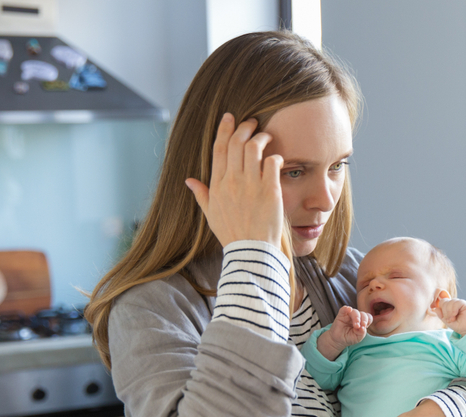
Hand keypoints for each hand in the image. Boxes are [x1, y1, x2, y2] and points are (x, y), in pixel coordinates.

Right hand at [185, 114, 284, 248]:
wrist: (251, 251)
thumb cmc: (232, 234)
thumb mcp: (211, 214)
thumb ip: (201, 194)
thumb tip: (188, 180)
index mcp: (217, 185)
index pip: (219, 149)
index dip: (224, 129)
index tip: (230, 117)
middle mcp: (232, 182)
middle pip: (236, 143)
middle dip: (245, 127)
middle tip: (252, 122)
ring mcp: (251, 185)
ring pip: (254, 148)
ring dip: (261, 137)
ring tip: (267, 137)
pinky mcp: (270, 191)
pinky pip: (272, 163)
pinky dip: (275, 156)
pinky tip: (277, 157)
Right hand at [317, 306, 371, 359]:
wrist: (338, 340)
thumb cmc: (349, 338)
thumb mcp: (358, 338)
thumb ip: (362, 333)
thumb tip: (363, 327)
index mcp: (362, 321)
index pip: (368, 317)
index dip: (367, 321)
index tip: (364, 327)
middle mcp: (356, 317)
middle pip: (362, 314)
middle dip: (363, 320)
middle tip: (359, 327)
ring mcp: (348, 315)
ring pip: (355, 311)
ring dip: (356, 318)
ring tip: (356, 326)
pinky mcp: (341, 315)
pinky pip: (344, 309)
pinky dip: (346, 308)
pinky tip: (349, 309)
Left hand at [435, 298, 465, 334]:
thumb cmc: (458, 325)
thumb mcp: (447, 321)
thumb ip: (441, 315)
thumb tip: (436, 308)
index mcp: (450, 306)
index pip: (442, 302)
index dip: (441, 309)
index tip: (444, 318)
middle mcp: (454, 303)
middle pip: (445, 301)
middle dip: (445, 312)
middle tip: (449, 320)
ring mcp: (460, 303)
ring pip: (450, 302)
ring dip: (449, 312)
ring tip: (452, 319)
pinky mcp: (465, 304)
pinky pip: (457, 303)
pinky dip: (454, 309)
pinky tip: (455, 315)